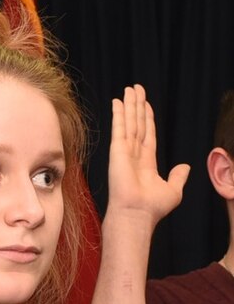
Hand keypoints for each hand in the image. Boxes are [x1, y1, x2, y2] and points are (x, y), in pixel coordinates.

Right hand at [107, 84, 189, 227]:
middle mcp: (134, 156)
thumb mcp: (173, 191)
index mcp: (146, 164)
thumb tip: (185, 167)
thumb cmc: (152, 208)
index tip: (146, 105)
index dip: (147, 119)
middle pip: (137, 125)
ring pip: (129, 122)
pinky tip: (118, 101)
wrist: (137, 214)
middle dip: (137, 107)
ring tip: (130, 88)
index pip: (148, 135)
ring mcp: (124, 152)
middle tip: (136, 89)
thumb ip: (178, 177)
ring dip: (129, 105)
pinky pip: (120, 128)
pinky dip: (119, 114)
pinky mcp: (117, 151)